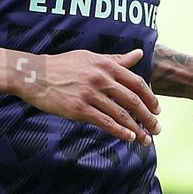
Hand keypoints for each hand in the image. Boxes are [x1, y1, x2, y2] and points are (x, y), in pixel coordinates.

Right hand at [14, 47, 160, 144]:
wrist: (35, 75)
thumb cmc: (64, 65)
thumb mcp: (91, 57)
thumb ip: (117, 59)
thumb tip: (139, 54)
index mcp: (106, 65)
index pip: (136, 83)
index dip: (150, 98)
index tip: (157, 109)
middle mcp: (101, 79)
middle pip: (133, 101)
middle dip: (148, 117)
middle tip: (156, 128)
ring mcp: (90, 95)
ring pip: (121, 114)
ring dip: (136, 128)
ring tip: (146, 138)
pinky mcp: (79, 109)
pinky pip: (105, 122)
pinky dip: (120, 131)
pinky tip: (129, 137)